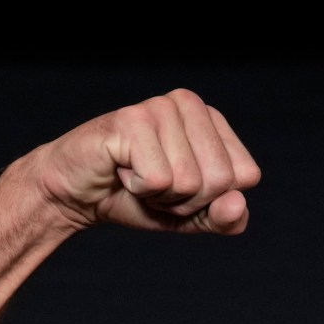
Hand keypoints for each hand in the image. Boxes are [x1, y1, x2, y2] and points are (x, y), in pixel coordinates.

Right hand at [30, 90, 260, 234]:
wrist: (77, 195)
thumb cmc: (136, 198)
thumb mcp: (191, 218)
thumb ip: (224, 219)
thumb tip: (237, 203)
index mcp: (212, 120)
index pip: (246, 176)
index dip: (212, 199)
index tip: (179, 188)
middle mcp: (190, 104)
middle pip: (220, 180)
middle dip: (186, 200)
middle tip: (154, 185)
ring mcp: (160, 108)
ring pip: (189, 182)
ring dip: (159, 196)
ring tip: (137, 176)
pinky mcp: (133, 120)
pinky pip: (158, 180)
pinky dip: (138, 189)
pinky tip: (122, 170)